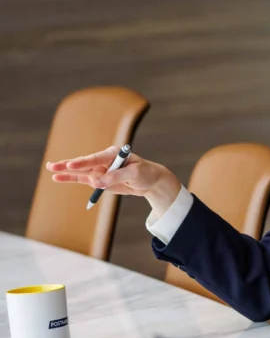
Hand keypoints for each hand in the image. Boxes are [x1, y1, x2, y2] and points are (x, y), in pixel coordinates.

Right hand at [47, 145, 181, 215]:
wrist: (149, 180)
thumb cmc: (144, 173)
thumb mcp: (134, 174)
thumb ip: (116, 177)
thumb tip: (97, 183)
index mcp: (113, 154)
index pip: (95, 159)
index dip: (83, 162)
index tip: (71, 165)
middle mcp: (103, 160)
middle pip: (83, 163)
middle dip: (68, 165)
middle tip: (53, 167)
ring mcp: (99, 170)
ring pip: (80, 171)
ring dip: (65, 171)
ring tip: (51, 170)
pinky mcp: (99, 179)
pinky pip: (83, 179)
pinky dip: (71, 179)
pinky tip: (58, 178)